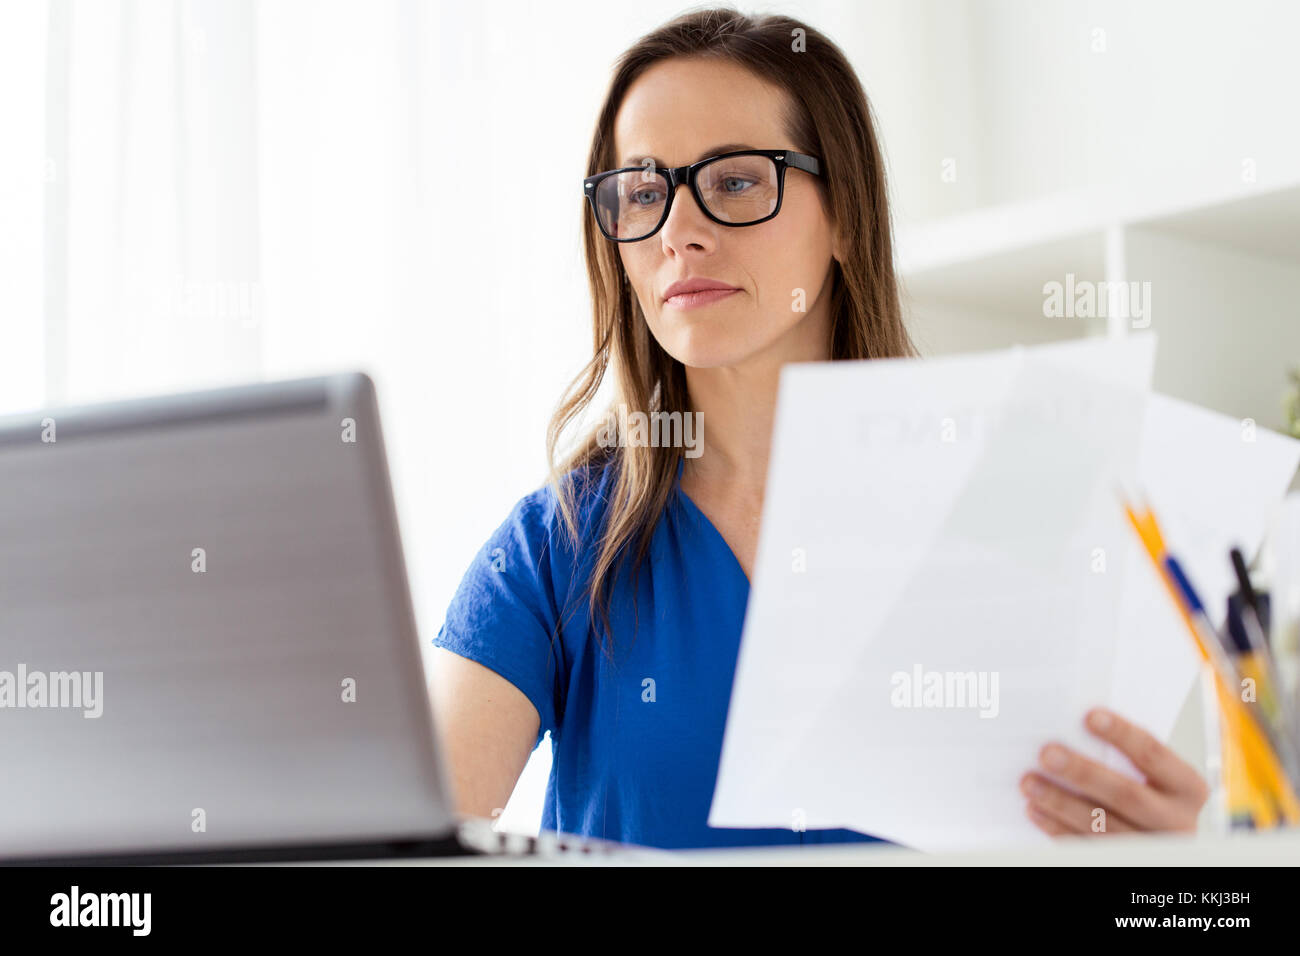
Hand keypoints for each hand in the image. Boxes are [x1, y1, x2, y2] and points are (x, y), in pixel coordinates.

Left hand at [1019, 707, 1208, 834]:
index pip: (1154, 755)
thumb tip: (1074, 724)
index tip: (1089, 716)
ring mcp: (1150, 847)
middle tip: (1047, 753)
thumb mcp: (1157, 777)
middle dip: (1083, 772)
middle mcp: (1176, 821)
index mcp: (1188, 789)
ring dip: (1060, 803)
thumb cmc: (1153, 795)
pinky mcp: (1122, 863)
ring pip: (1101, 826)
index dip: (1122, 734)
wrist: (1162, 842)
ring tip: (1029, 782)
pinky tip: (1035, 809)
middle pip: (1127, 795)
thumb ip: (1128, 757)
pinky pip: (1085, 846)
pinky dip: (1056, 828)